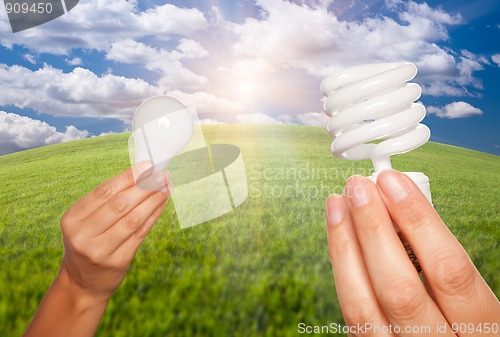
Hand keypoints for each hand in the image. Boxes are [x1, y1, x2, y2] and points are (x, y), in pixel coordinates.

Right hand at [23, 162, 169, 336]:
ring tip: (166, 186)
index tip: (147, 166)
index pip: (103, 192)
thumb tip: (140, 174)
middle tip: (162, 174)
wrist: (82, 283)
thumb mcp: (85, 222)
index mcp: (72, 219)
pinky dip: (154, 215)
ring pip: (133, 219)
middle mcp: (83, 236)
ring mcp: (100, 251)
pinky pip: (141, 233)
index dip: (127, 177)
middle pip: (120, 204)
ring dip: (153, 200)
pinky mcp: (118, 262)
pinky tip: (162, 203)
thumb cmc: (88, 241)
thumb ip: (106, 201)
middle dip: (145, 186)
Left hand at [326, 170, 498, 335]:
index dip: (418, 221)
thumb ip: (440, 261)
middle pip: (399, 288)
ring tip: (338, 203)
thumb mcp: (472, 298)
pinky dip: (342, 269)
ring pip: (362, 305)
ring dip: (345, 245)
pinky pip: (351, 313)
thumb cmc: (463, 322)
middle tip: (358, 187)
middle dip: (373, 229)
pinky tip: (339, 238)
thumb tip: (398, 206)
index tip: (393, 182)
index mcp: (482, 328)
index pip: (449, 270)